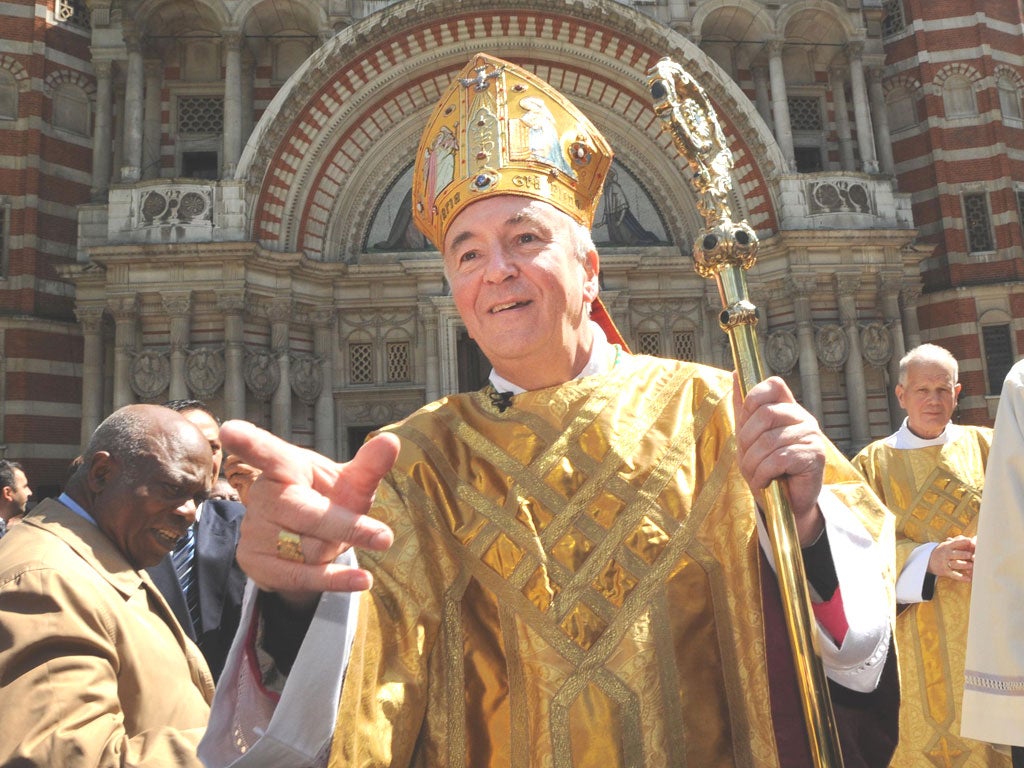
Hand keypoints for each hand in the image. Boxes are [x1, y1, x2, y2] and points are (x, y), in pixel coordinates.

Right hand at [219, 420, 399, 608]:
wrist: (307, 541)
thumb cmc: (328, 501)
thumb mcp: (351, 484)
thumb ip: (369, 466)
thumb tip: (390, 441)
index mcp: (284, 465)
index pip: (268, 452)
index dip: (249, 442)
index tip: (231, 431)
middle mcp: (263, 494)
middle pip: (306, 514)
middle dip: (346, 526)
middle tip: (384, 537)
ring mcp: (254, 529)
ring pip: (305, 548)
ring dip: (333, 550)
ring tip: (337, 543)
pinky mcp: (253, 561)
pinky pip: (299, 575)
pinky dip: (334, 580)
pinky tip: (359, 581)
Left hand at [223, 453, 260, 504]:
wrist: (256, 502)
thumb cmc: (247, 489)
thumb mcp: (242, 475)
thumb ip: (238, 466)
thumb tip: (228, 459)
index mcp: (254, 461)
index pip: (238, 454)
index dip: (229, 461)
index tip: (228, 470)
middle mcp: (256, 464)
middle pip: (236, 458)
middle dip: (227, 466)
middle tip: (228, 475)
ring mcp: (255, 472)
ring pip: (237, 466)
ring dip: (229, 474)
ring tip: (231, 481)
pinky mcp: (252, 480)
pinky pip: (236, 477)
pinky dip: (232, 482)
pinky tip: (235, 487)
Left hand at [732, 374, 825, 545]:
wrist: (784, 504)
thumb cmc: (766, 469)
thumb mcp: (749, 438)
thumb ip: (744, 409)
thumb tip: (735, 374)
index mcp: (787, 408)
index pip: (773, 385)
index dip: (753, 398)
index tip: (746, 421)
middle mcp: (803, 417)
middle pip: (765, 414)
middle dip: (747, 440)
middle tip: (748, 459)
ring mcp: (811, 435)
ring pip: (768, 441)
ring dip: (753, 464)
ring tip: (757, 475)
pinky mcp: (814, 456)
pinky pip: (778, 459)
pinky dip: (764, 474)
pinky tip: (766, 482)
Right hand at [927, 535, 975, 581]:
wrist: (928, 560)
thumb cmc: (943, 551)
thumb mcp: (947, 544)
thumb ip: (958, 541)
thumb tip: (969, 539)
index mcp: (947, 546)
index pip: (955, 543)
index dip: (962, 542)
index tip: (969, 541)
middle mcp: (945, 554)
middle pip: (955, 554)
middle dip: (963, 554)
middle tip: (971, 555)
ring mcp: (945, 563)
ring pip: (955, 564)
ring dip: (964, 565)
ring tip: (972, 566)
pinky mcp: (945, 572)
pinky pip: (954, 575)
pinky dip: (962, 577)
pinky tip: (969, 579)